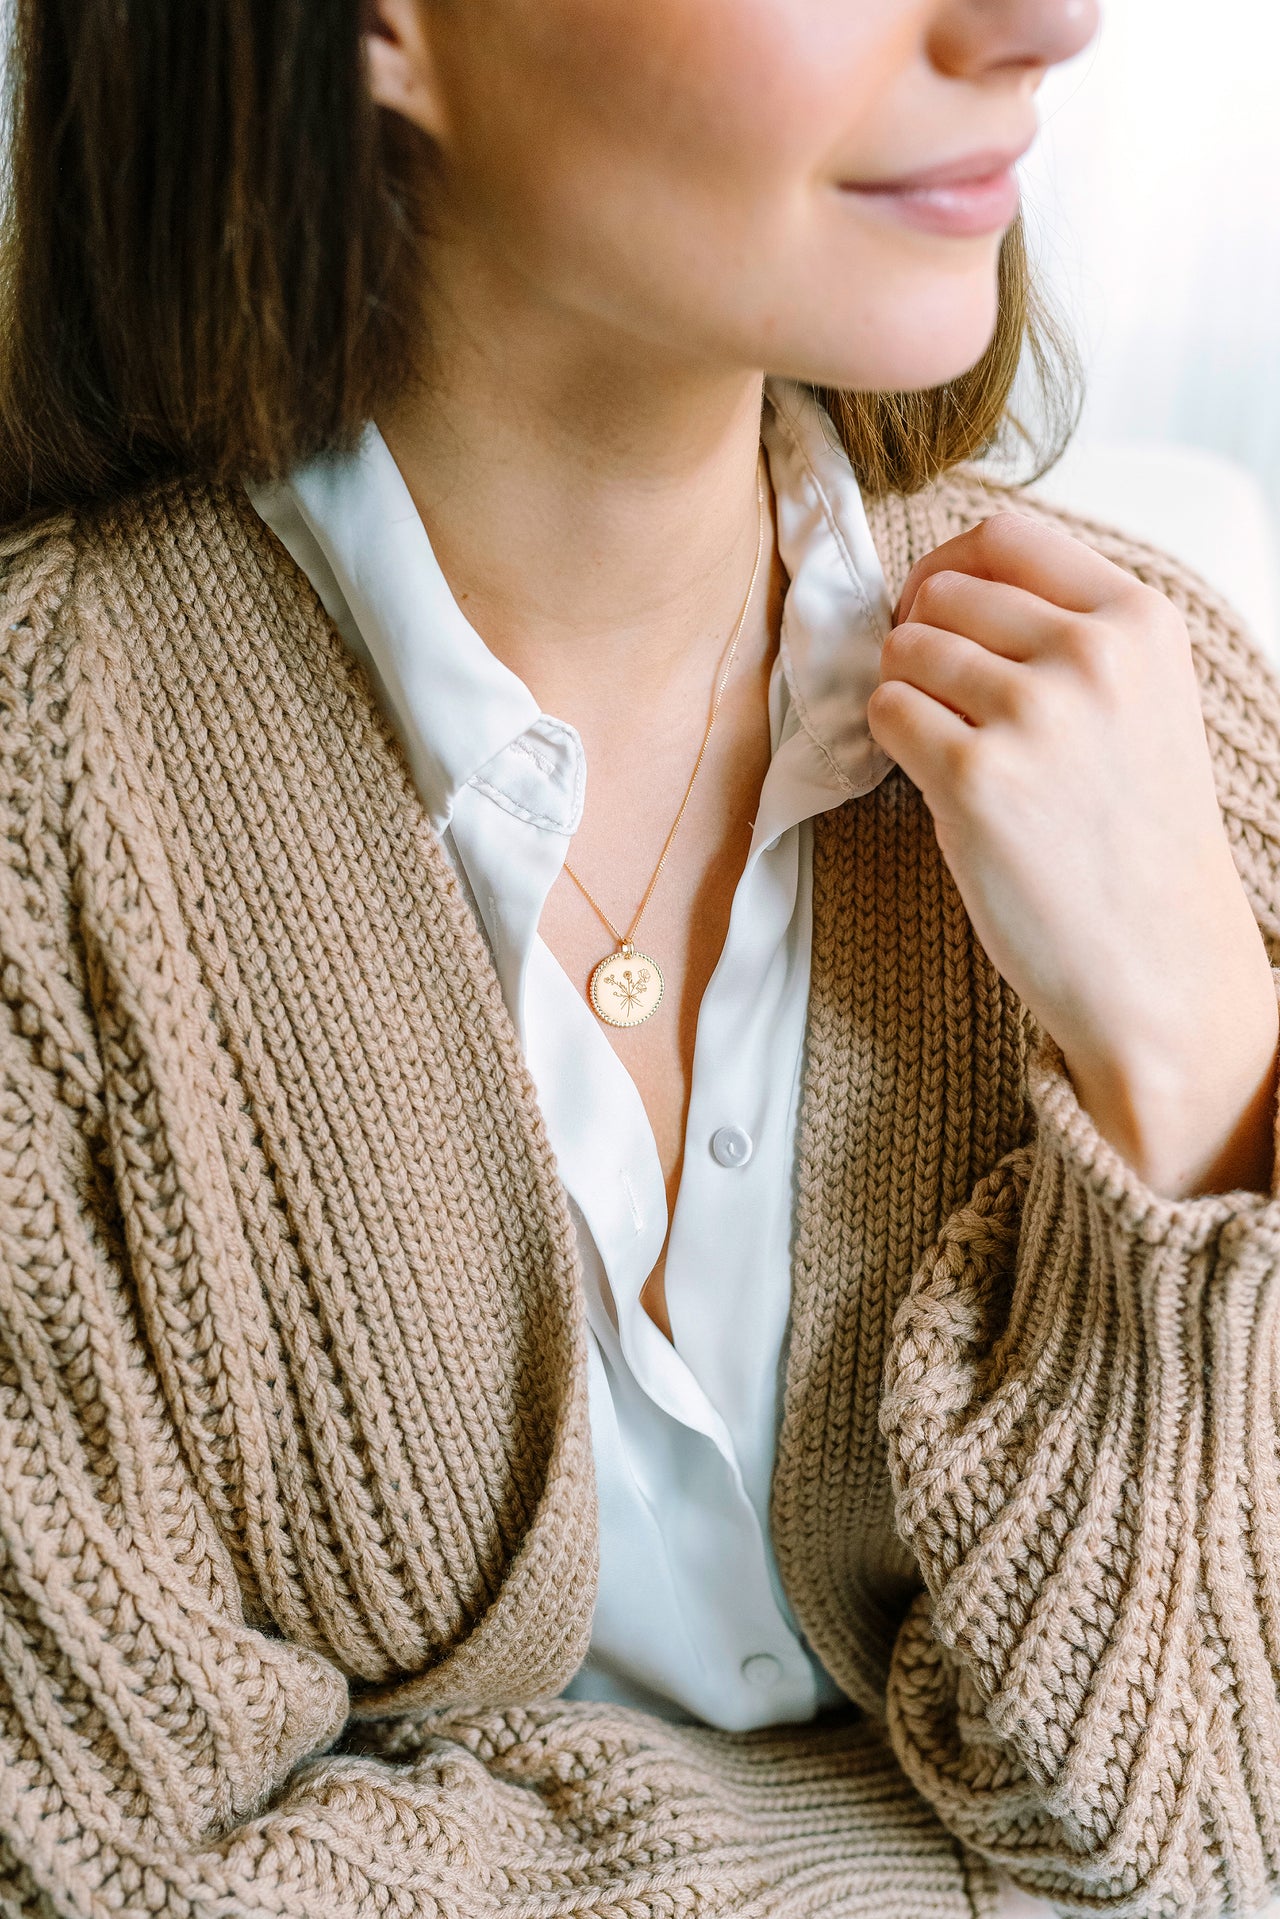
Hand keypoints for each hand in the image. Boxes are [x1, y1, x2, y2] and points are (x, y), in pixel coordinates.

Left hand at [865, 512, 1279, 1197]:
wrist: (1159, 967)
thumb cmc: (1136, 842)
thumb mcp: (1141, 704)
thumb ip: (1068, 635)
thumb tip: (946, 585)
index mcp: (1140, 620)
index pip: (1006, 534)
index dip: (948, 568)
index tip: (936, 612)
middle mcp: (1092, 653)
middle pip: (943, 590)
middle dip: (920, 637)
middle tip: (936, 700)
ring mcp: (1033, 714)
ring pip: (902, 649)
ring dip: (903, 693)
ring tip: (944, 749)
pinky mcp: (973, 779)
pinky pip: (884, 713)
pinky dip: (891, 743)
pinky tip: (935, 783)